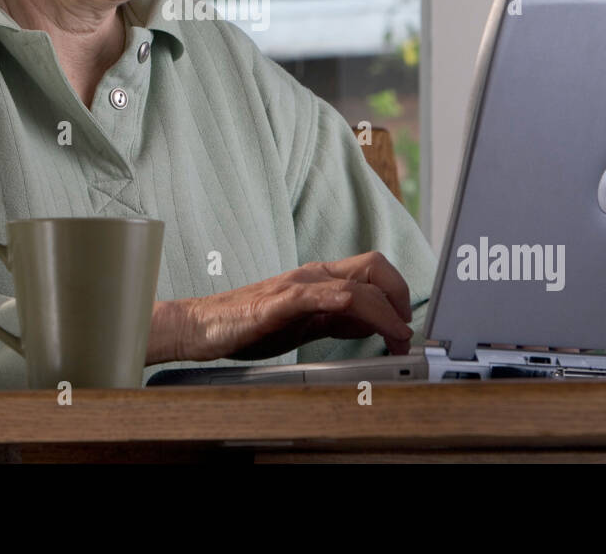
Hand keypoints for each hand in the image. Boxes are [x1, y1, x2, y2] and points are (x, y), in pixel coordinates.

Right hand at [167, 252, 413, 362]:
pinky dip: (346, 303)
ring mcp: (296, 286)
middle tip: (403, 334)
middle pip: (375, 266)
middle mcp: (313, 275)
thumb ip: (337, 319)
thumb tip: (374, 325)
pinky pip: (317, 295)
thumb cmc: (248, 323)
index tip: (404, 329)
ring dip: (385, 312)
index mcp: (321, 278)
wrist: (201, 325)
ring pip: (356, 283)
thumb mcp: (304, 322)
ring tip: (395, 339)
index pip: (375, 271)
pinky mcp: (277, 303)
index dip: (400, 296)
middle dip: (401, 297)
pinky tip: (358, 317)